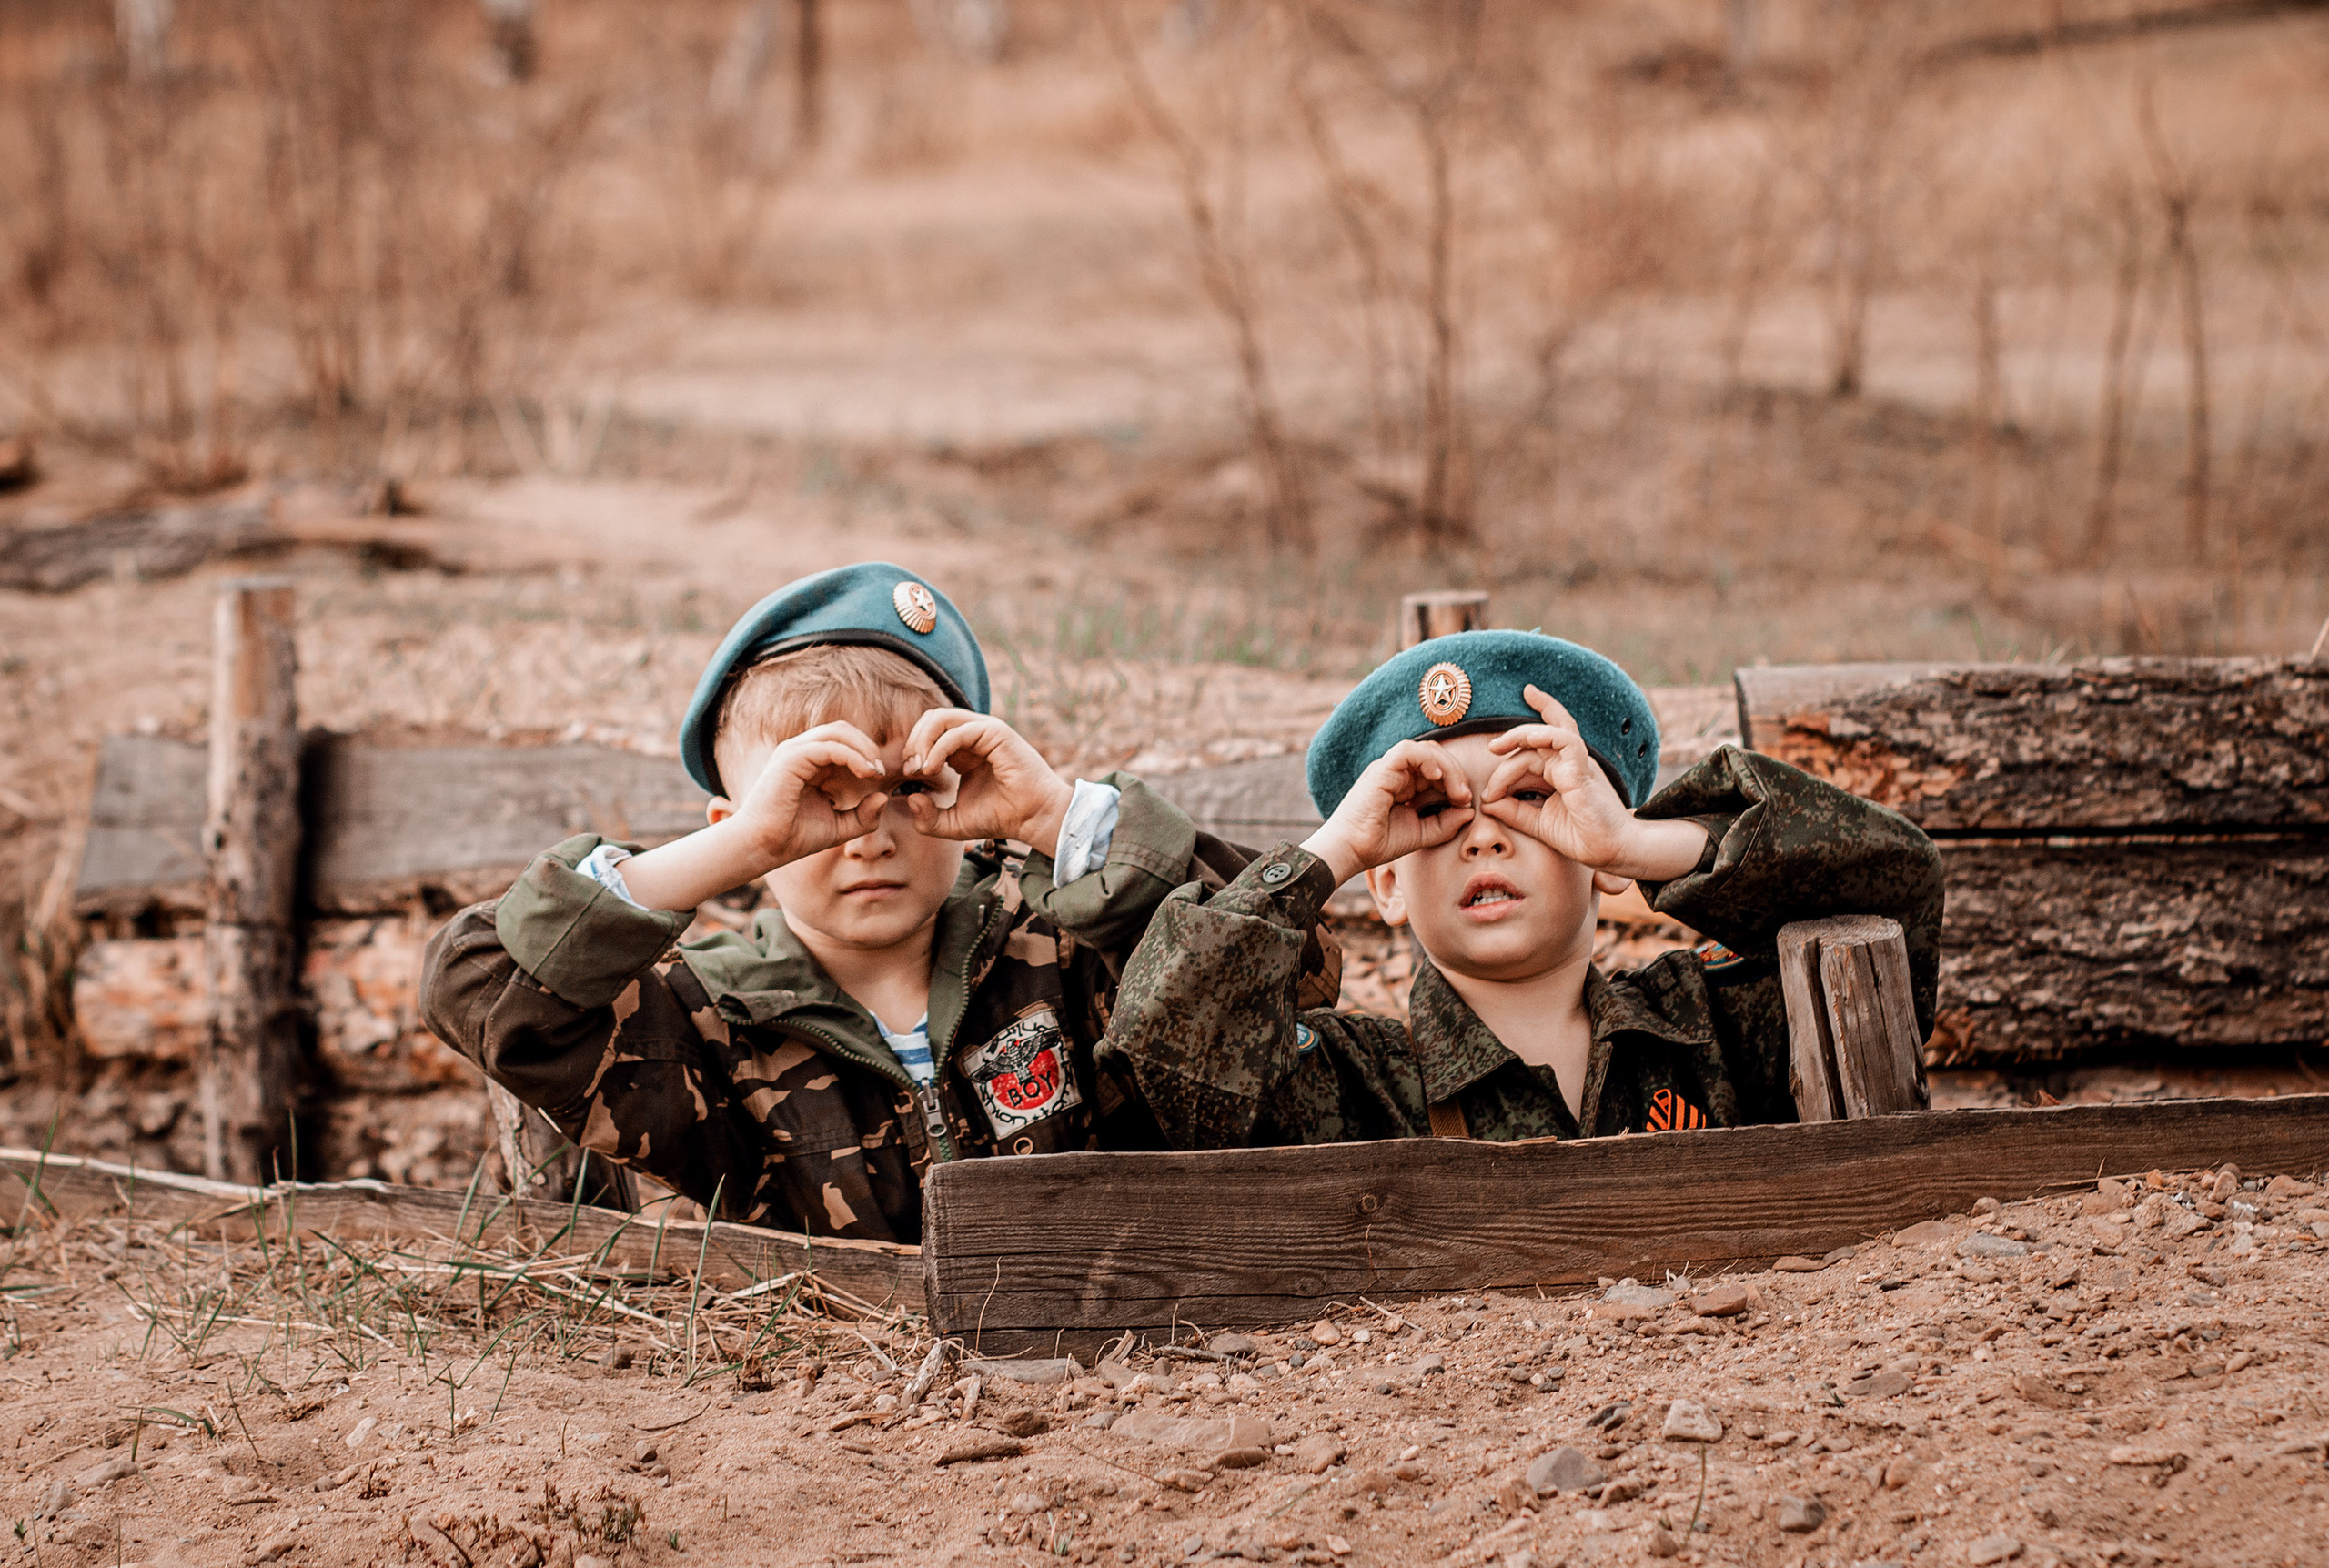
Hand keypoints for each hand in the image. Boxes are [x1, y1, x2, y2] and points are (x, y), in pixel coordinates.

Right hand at [728, 721, 894, 864]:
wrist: (764, 846)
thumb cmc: (795, 837)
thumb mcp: (840, 827)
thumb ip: (864, 816)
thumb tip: (883, 797)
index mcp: (811, 763)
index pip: (844, 741)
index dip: (866, 754)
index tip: (880, 777)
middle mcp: (802, 752)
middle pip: (842, 730)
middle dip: (867, 746)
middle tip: (880, 771)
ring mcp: (795, 751)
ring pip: (837, 732)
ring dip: (863, 748)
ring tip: (875, 771)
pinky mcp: (791, 757)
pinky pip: (830, 747)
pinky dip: (853, 756)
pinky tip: (865, 773)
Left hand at [900, 710, 1073, 851]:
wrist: (1033, 818)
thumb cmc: (1000, 818)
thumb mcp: (954, 824)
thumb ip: (928, 818)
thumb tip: (910, 798)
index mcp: (964, 751)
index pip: (928, 733)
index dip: (912, 751)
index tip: (908, 776)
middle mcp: (973, 736)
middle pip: (930, 718)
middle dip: (913, 741)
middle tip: (909, 769)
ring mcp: (984, 731)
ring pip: (940, 717)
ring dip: (922, 740)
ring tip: (919, 767)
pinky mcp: (995, 732)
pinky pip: (956, 732)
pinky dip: (937, 748)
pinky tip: (932, 768)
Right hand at [1301, 739, 1473, 884]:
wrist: (1350, 851)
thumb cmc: (1378, 844)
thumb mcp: (1421, 834)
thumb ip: (1445, 824)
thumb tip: (1470, 812)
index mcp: (1405, 785)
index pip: (1437, 769)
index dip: (1456, 781)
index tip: (1465, 803)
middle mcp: (1397, 774)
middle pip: (1435, 755)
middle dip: (1456, 773)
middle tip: (1465, 796)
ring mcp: (1388, 770)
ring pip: (1425, 749)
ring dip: (1447, 767)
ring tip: (1455, 790)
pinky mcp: (1380, 770)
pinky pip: (1407, 751)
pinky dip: (1427, 760)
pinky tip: (1436, 778)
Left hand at [1476, 686, 1639, 869]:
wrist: (1615, 852)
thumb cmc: (1583, 837)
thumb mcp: (1538, 823)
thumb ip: (1513, 812)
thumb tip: (1485, 802)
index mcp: (1561, 772)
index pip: (1538, 746)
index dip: (1510, 753)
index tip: (1489, 783)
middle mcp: (1570, 764)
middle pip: (1538, 738)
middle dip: (1511, 740)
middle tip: (1491, 748)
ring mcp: (1578, 765)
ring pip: (1549, 734)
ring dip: (1521, 735)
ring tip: (1497, 746)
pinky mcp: (1583, 773)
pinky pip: (1567, 742)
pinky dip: (1547, 735)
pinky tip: (1529, 738)